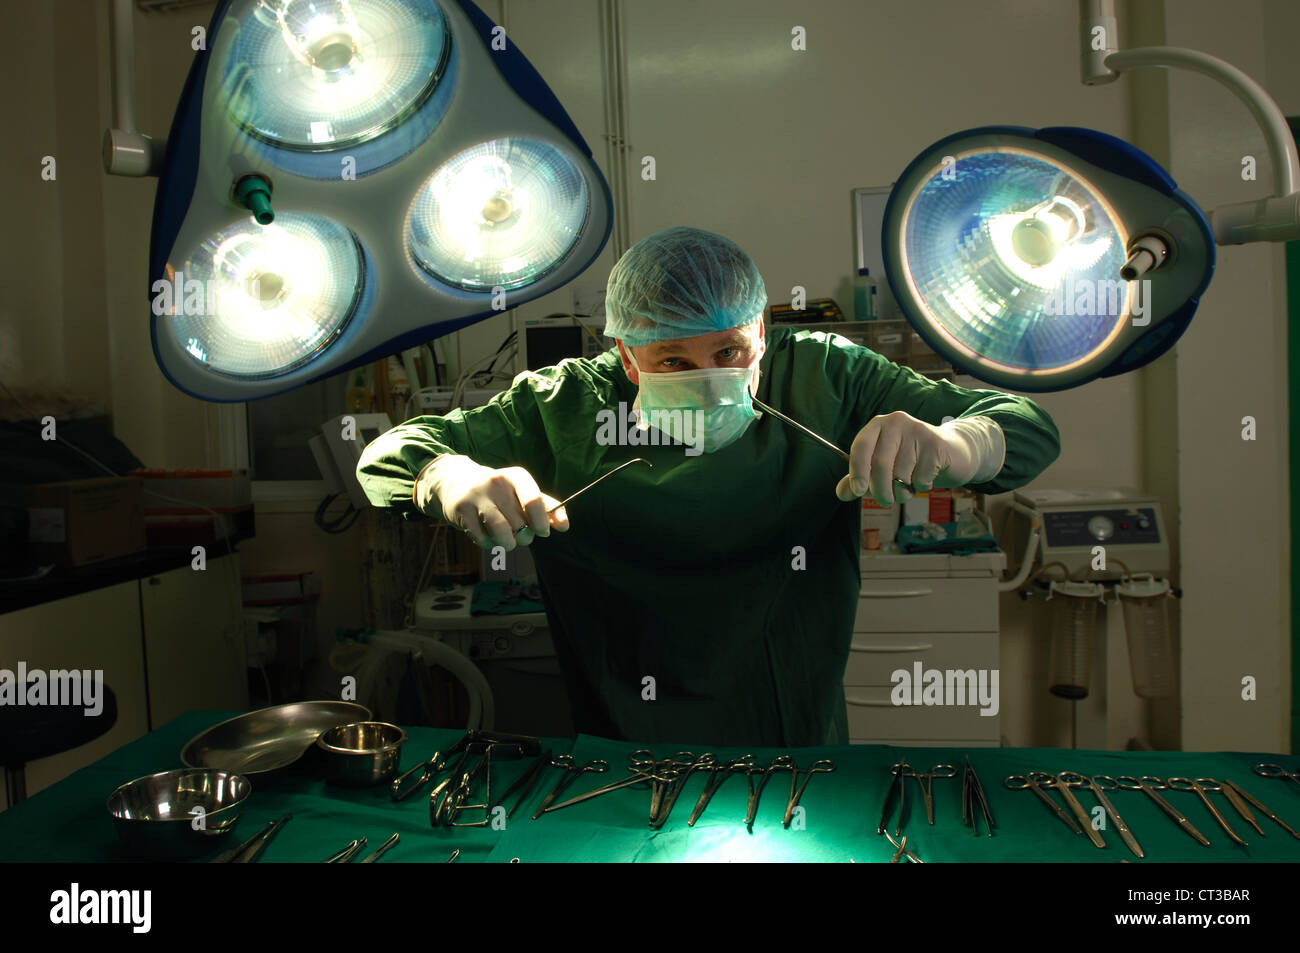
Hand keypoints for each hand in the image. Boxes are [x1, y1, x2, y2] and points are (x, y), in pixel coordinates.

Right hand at [417, 455, 569, 549]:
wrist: (458, 482)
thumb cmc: (500, 493)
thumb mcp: (522, 492)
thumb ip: (546, 508)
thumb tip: (564, 526)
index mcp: (516, 476)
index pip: (534, 502)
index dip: (541, 522)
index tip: (542, 531)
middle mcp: (497, 482)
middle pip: (520, 524)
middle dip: (524, 536)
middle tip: (519, 533)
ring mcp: (477, 496)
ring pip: (502, 533)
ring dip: (508, 543)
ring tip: (506, 539)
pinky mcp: (461, 509)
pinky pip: (483, 539)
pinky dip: (489, 544)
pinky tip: (488, 535)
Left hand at [834, 411, 977, 505]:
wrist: (951, 452)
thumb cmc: (910, 460)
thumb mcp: (883, 467)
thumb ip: (860, 478)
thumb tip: (841, 493)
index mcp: (878, 425)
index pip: (860, 447)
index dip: (856, 471)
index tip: (857, 492)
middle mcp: (896, 422)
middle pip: (880, 465)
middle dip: (881, 490)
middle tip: (886, 501)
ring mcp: (917, 430)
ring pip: (901, 475)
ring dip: (903, 491)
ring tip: (909, 485)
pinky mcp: (936, 444)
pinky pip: (921, 477)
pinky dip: (922, 486)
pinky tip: (927, 476)